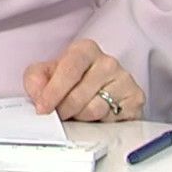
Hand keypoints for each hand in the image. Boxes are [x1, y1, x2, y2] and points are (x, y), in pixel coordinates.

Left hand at [23, 38, 142, 121]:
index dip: (53, 92)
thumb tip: (39, 95)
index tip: (43, 108)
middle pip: (79, 95)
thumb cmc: (71, 79)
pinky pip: (112, 119)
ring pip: (95, 109)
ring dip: (80, 117)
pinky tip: (96, 115)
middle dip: (64, 110)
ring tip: (77, 112)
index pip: (69, 71)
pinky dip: (100, 122)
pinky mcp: (136, 98)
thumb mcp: (46, 73)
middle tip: (58, 114)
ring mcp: (125, 80)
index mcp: (85, 50)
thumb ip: (36, 79)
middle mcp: (108, 62)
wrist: (99, 87)